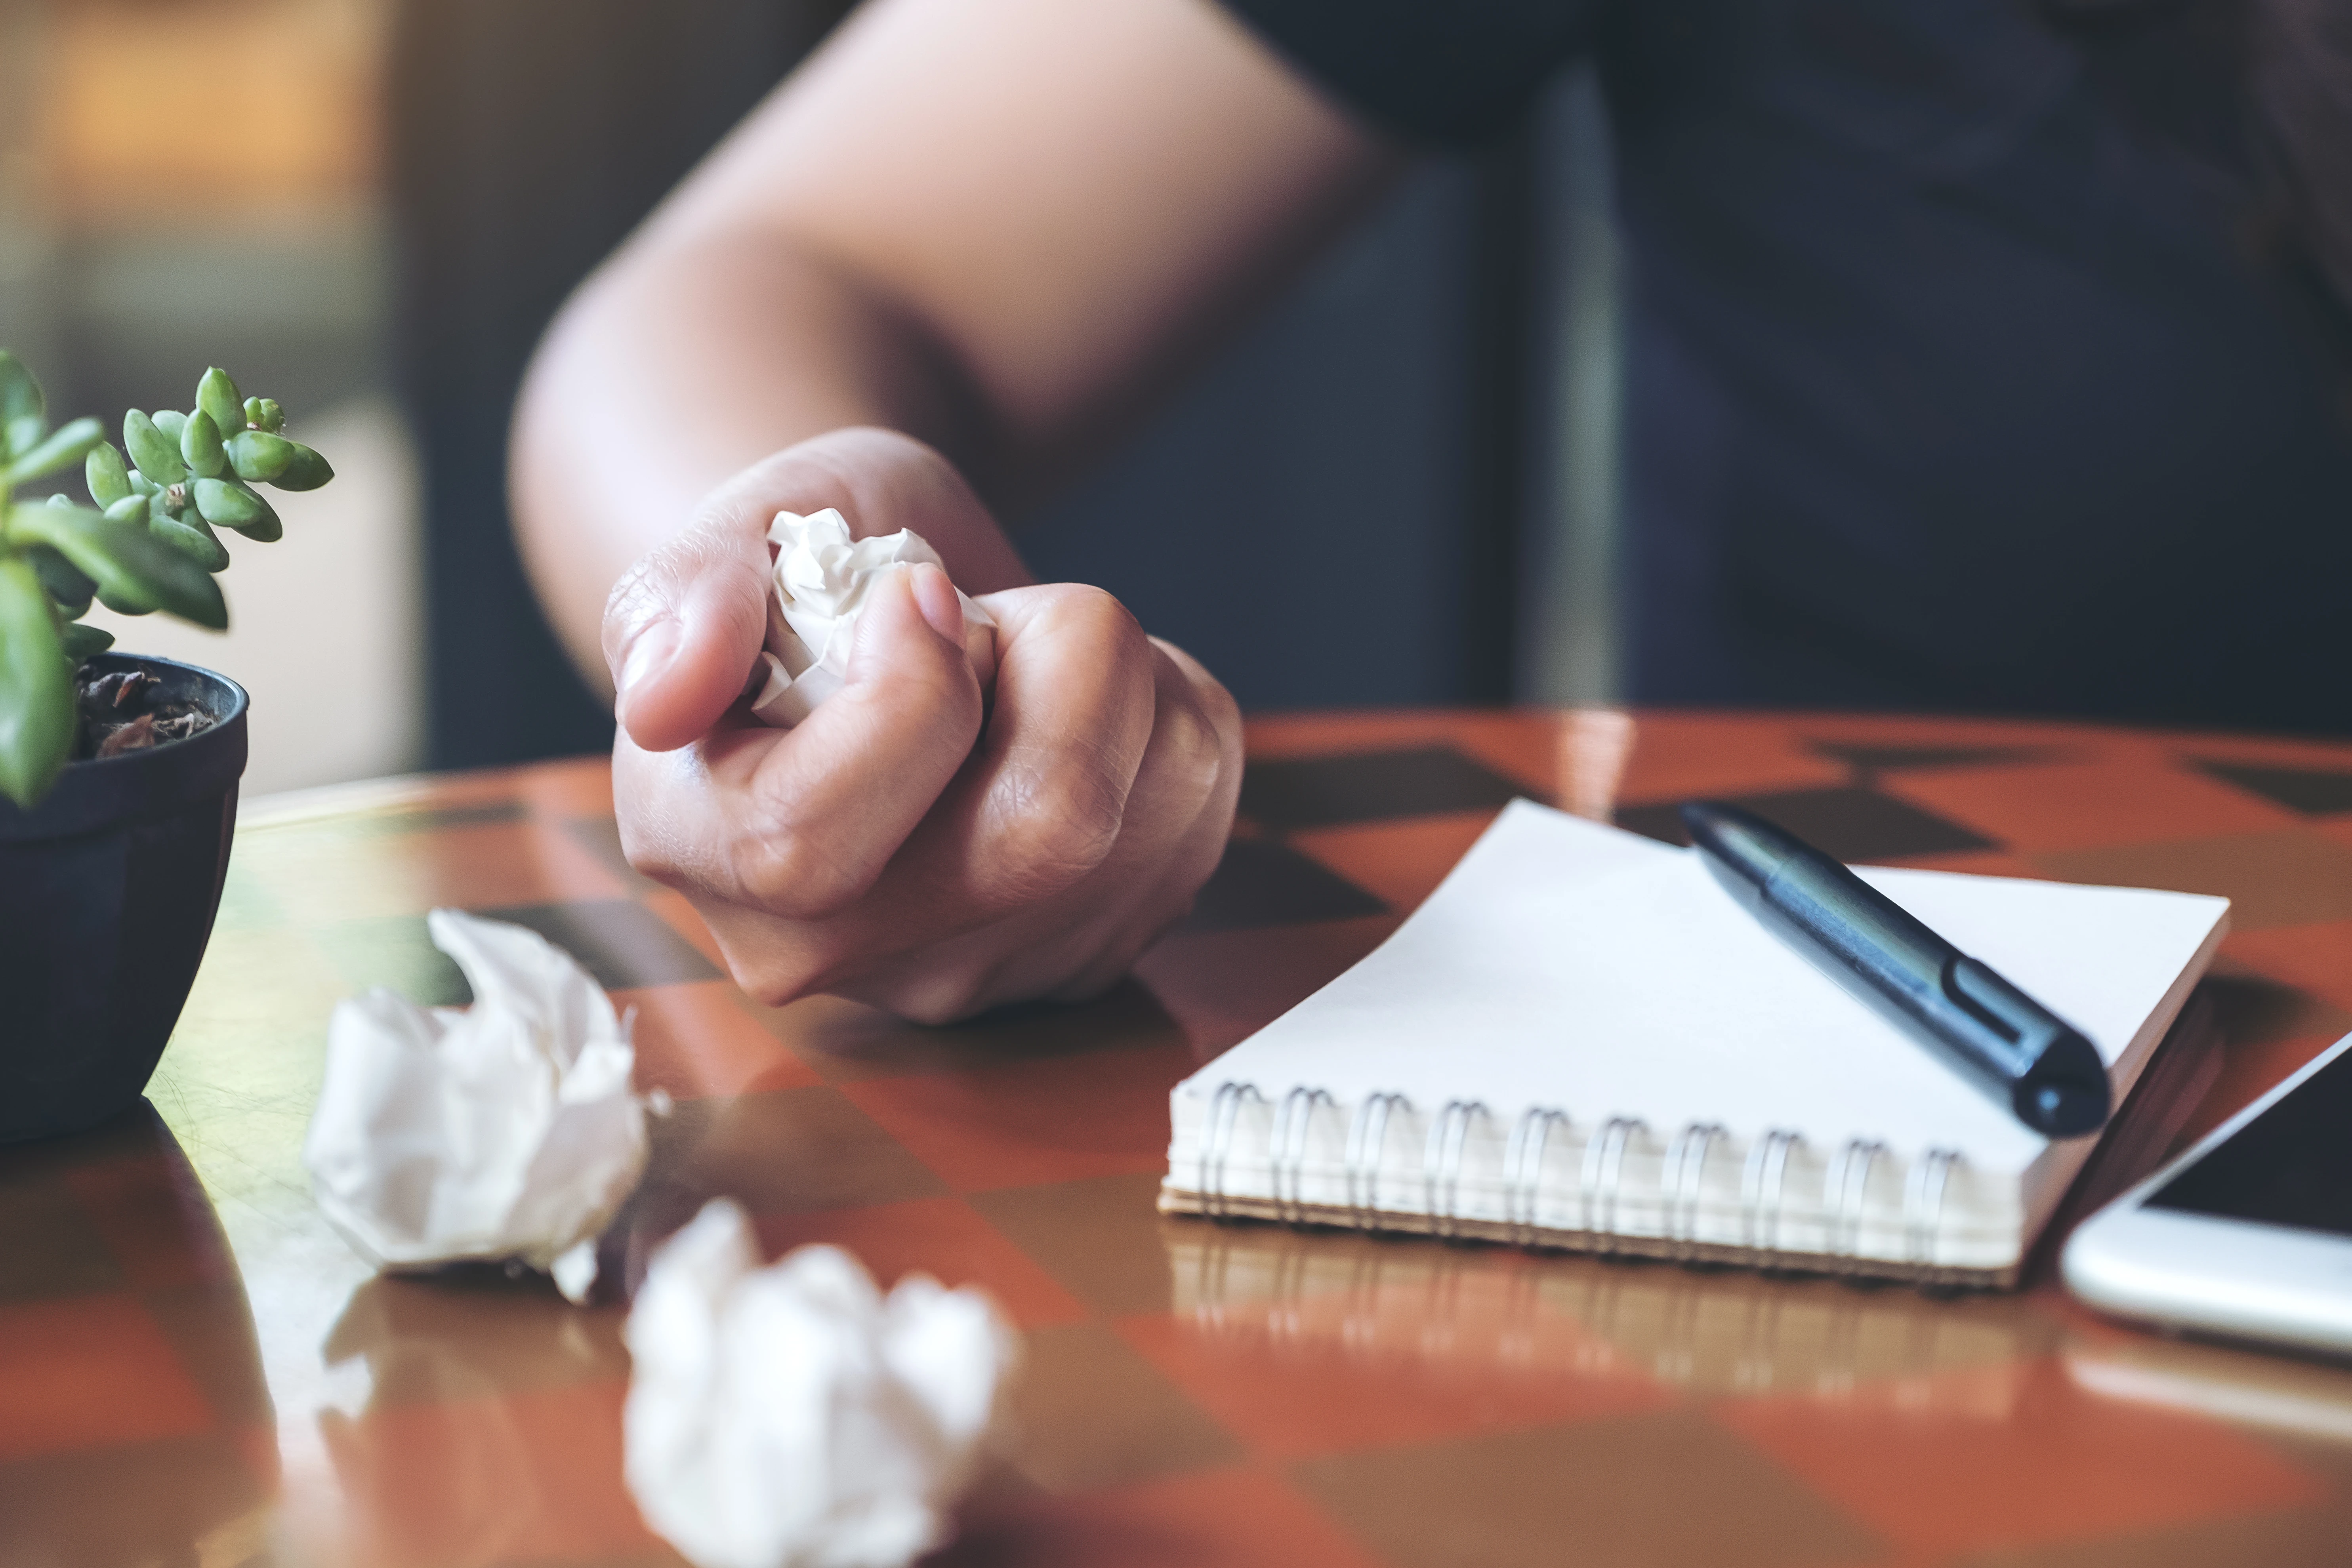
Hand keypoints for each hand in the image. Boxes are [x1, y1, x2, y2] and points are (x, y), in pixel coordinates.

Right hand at [603, 428, 1241, 1021]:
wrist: (884, 604)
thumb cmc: (800, 566)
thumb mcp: (734, 531)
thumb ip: (681, 600)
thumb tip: (665, 696)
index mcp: (704, 849)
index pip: (814, 843)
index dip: (908, 696)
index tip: (920, 592)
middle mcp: (831, 949)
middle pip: (1041, 836)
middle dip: (1057, 664)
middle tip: (988, 614)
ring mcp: (972, 968)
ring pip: (1145, 808)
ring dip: (1117, 676)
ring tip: (1017, 657)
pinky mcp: (1089, 949)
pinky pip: (1196, 809)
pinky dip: (1165, 716)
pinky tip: (1075, 707)